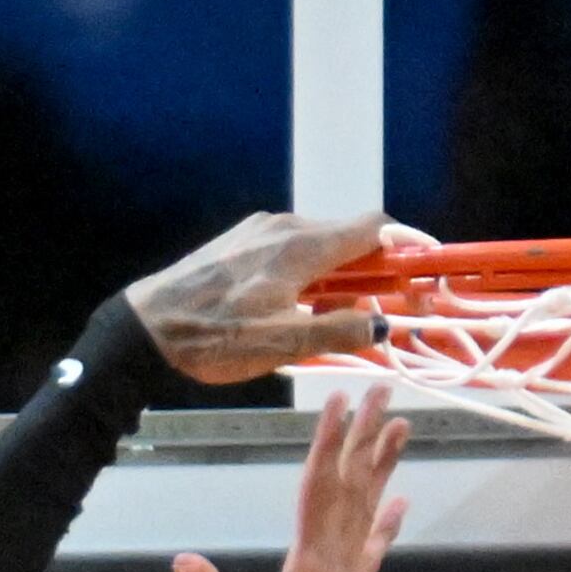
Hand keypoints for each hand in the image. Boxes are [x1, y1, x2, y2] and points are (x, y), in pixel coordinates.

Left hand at [129, 208, 409, 380]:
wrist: (148, 327)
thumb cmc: (216, 338)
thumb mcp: (284, 345)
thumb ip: (340, 332)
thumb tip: (383, 324)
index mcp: (302, 246)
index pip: (373, 228)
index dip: (405, 246)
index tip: (421, 270)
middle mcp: (285, 226)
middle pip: (348, 237)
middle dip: (373, 270)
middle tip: (383, 308)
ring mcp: (260, 230)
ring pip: (319, 245)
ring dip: (339, 275)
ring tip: (335, 317)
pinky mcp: (241, 242)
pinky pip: (291, 251)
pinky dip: (309, 274)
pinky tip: (298, 307)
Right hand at [174, 398, 409, 571]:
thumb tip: (183, 559)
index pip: (318, 497)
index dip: (327, 446)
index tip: (338, 402)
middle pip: (351, 492)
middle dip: (364, 437)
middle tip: (380, 386)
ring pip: (366, 514)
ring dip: (381, 467)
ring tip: (401, 423)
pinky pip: (370, 554)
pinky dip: (385, 524)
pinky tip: (400, 503)